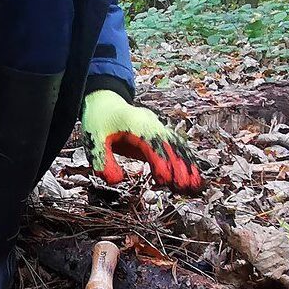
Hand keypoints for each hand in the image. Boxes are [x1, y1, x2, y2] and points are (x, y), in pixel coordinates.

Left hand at [81, 89, 202, 192]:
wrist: (106, 101)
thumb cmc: (99, 119)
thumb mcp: (93, 139)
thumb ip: (102, 160)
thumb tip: (115, 181)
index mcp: (135, 123)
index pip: (150, 144)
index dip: (159, 162)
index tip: (164, 180)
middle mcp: (151, 124)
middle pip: (169, 145)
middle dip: (178, 167)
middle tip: (184, 187)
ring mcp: (157, 128)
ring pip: (176, 146)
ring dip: (187, 165)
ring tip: (195, 185)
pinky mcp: (159, 134)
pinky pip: (176, 146)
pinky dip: (186, 160)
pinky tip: (194, 175)